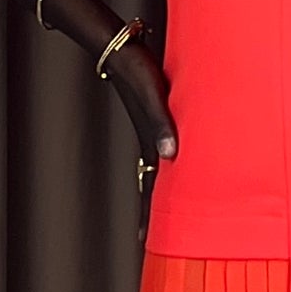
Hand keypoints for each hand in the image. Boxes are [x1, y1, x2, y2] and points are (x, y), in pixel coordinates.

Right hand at [102, 35, 175, 237]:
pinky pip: (162, 152)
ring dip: (157, 196)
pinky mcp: (157, 120)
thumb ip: (160, 124)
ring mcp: (154, 133)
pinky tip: (169, 172)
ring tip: (162, 218)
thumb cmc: (136, 68)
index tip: (144, 241)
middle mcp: (152, 142)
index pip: (150, 189)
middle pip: (151, 187)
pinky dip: (165, 170)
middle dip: (152, 216)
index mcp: (152, 142)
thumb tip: (169, 155)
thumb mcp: (152, 96)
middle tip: (150, 242)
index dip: (149, 216)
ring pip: (156, 173)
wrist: (121, 50)